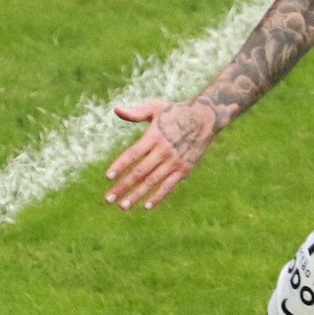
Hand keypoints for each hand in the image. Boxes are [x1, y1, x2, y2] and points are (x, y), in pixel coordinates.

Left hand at [105, 100, 220, 209]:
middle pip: (139, 172)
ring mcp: (175, 162)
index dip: (120, 166)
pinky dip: (158, 197)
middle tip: (109, 199)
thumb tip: (116, 110)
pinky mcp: (185, 169)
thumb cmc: (176, 112)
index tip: (108, 177)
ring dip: (137, 195)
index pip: (133, 154)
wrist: (205, 118)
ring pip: (152, 182)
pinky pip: (169, 186)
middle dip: (123, 186)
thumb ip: (136, 113)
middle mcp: (163, 151)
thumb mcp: (155, 108)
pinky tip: (146, 206)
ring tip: (122, 206)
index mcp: (154, 136)